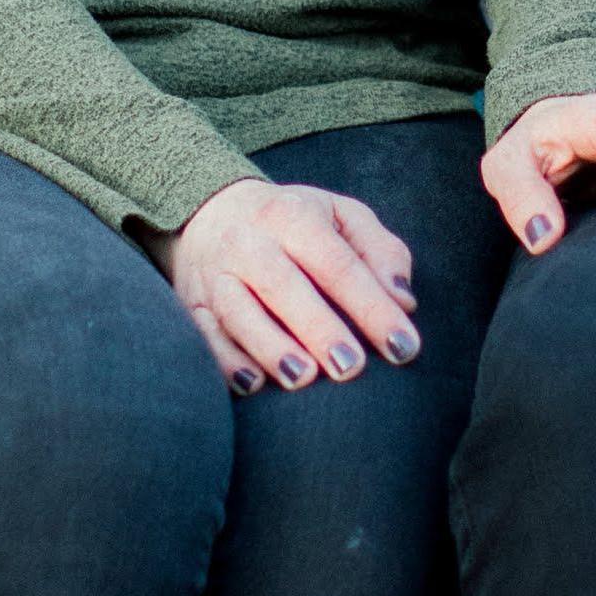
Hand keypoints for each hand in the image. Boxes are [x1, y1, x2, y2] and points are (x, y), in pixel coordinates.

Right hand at [166, 176, 423, 392]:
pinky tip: (252, 383)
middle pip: (284, 286)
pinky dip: (224, 360)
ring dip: (270, 347)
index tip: (403, 347)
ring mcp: (217, 275)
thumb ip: (381, 251)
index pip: (338, 264)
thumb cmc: (293, 222)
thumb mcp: (341, 216)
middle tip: (351, 367)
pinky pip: (202, 334)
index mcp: (293, 216)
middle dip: (319, 328)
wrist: (209, 211)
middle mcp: (250, 243)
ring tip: (302, 378)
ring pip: (238, 311)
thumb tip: (404, 301)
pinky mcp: (192, 305)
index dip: (372, 306)